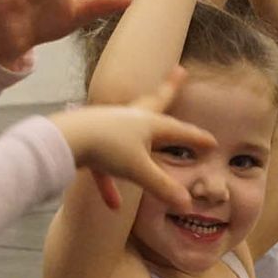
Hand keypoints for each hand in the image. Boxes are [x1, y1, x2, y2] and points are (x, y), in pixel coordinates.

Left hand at [51, 68, 218, 211]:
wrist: (65, 139)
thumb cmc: (106, 148)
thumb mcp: (139, 170)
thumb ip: (162, 187)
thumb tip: (187, 204)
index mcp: (148, 122)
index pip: (179, 130)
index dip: (196, 138)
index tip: (211, 142)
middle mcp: (130, 117)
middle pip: (156, 101)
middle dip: (170, 89)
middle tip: (180, 71)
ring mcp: (110, 125)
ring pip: (131, 132)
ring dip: (141, 142)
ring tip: (150, 147)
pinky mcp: (91, 139)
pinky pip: (105, 164)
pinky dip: (110, 183)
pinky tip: (113, 205)